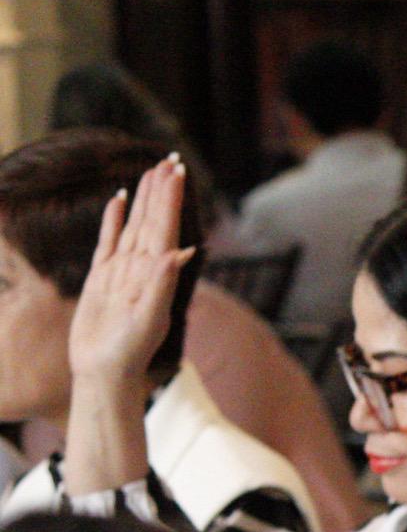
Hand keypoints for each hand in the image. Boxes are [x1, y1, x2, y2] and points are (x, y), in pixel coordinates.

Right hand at [69, 156, 194, 392]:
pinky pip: (108, 242)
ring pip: (134, 226)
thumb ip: (164, 285)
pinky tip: (118, 200)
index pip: (166, 228)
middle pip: (153, 221)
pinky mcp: (101, 278)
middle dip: (161, 192)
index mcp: (156, 274)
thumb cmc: (132, 351)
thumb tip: (181, 253)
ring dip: (144, 200)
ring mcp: (121, 271)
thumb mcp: (151, 318)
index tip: (176, 173)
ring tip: (150, 173)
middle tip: (169, 161)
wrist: (104, 371)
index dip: (171, 200)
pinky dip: (113, 221)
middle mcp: (142, 268)